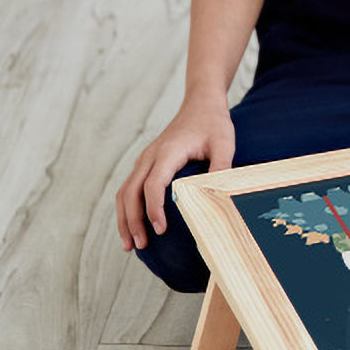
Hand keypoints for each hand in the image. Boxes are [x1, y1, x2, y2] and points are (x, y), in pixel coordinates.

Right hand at [115, 95, 235, 252]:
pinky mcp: (146, 163)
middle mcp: (150, 156)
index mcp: (168, 151)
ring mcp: (145, 159)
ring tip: (130, 245)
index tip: (159, 229)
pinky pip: (129, 188)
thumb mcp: (224, 144)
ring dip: (124, 218)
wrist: (200, 103)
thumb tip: (219, 196)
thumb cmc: (214, 123)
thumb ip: (221, 168)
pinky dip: (127, 208)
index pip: (153, 184)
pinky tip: (134, 227)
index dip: (153, 208)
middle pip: (131, 192)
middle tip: (141, 246)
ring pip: (124, 192)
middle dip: (133, 220)